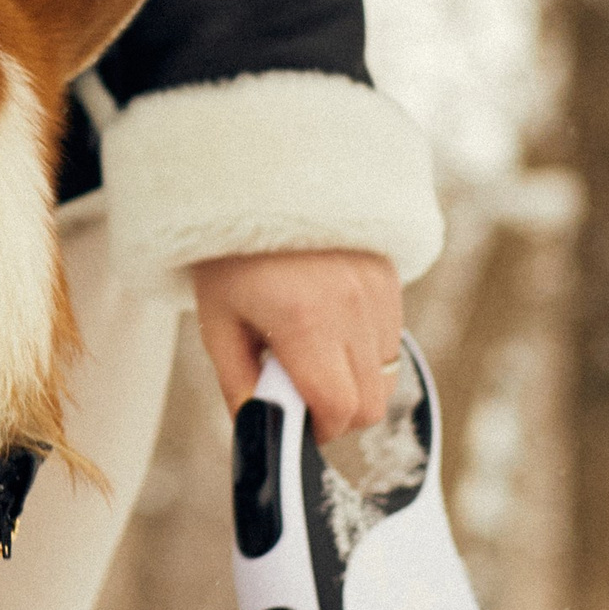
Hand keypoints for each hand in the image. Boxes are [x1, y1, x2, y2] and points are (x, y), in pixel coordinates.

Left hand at [191, 248, 401, 440]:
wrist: (260, 178)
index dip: (317, 430)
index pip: (338, 409)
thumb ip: (238, 384)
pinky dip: (366, 353)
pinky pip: (391, 342)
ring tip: (314, 357)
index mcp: (305, 322)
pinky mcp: (391, 278)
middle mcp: (352, 308)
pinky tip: (331, 330)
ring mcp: (378, 292)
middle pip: (371, 405)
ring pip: (387, 377)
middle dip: (337, 415)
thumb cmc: (229, 255)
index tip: (294, 423)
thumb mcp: (217, 321)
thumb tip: (258, 431)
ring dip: (354, 384)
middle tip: (301, 395)